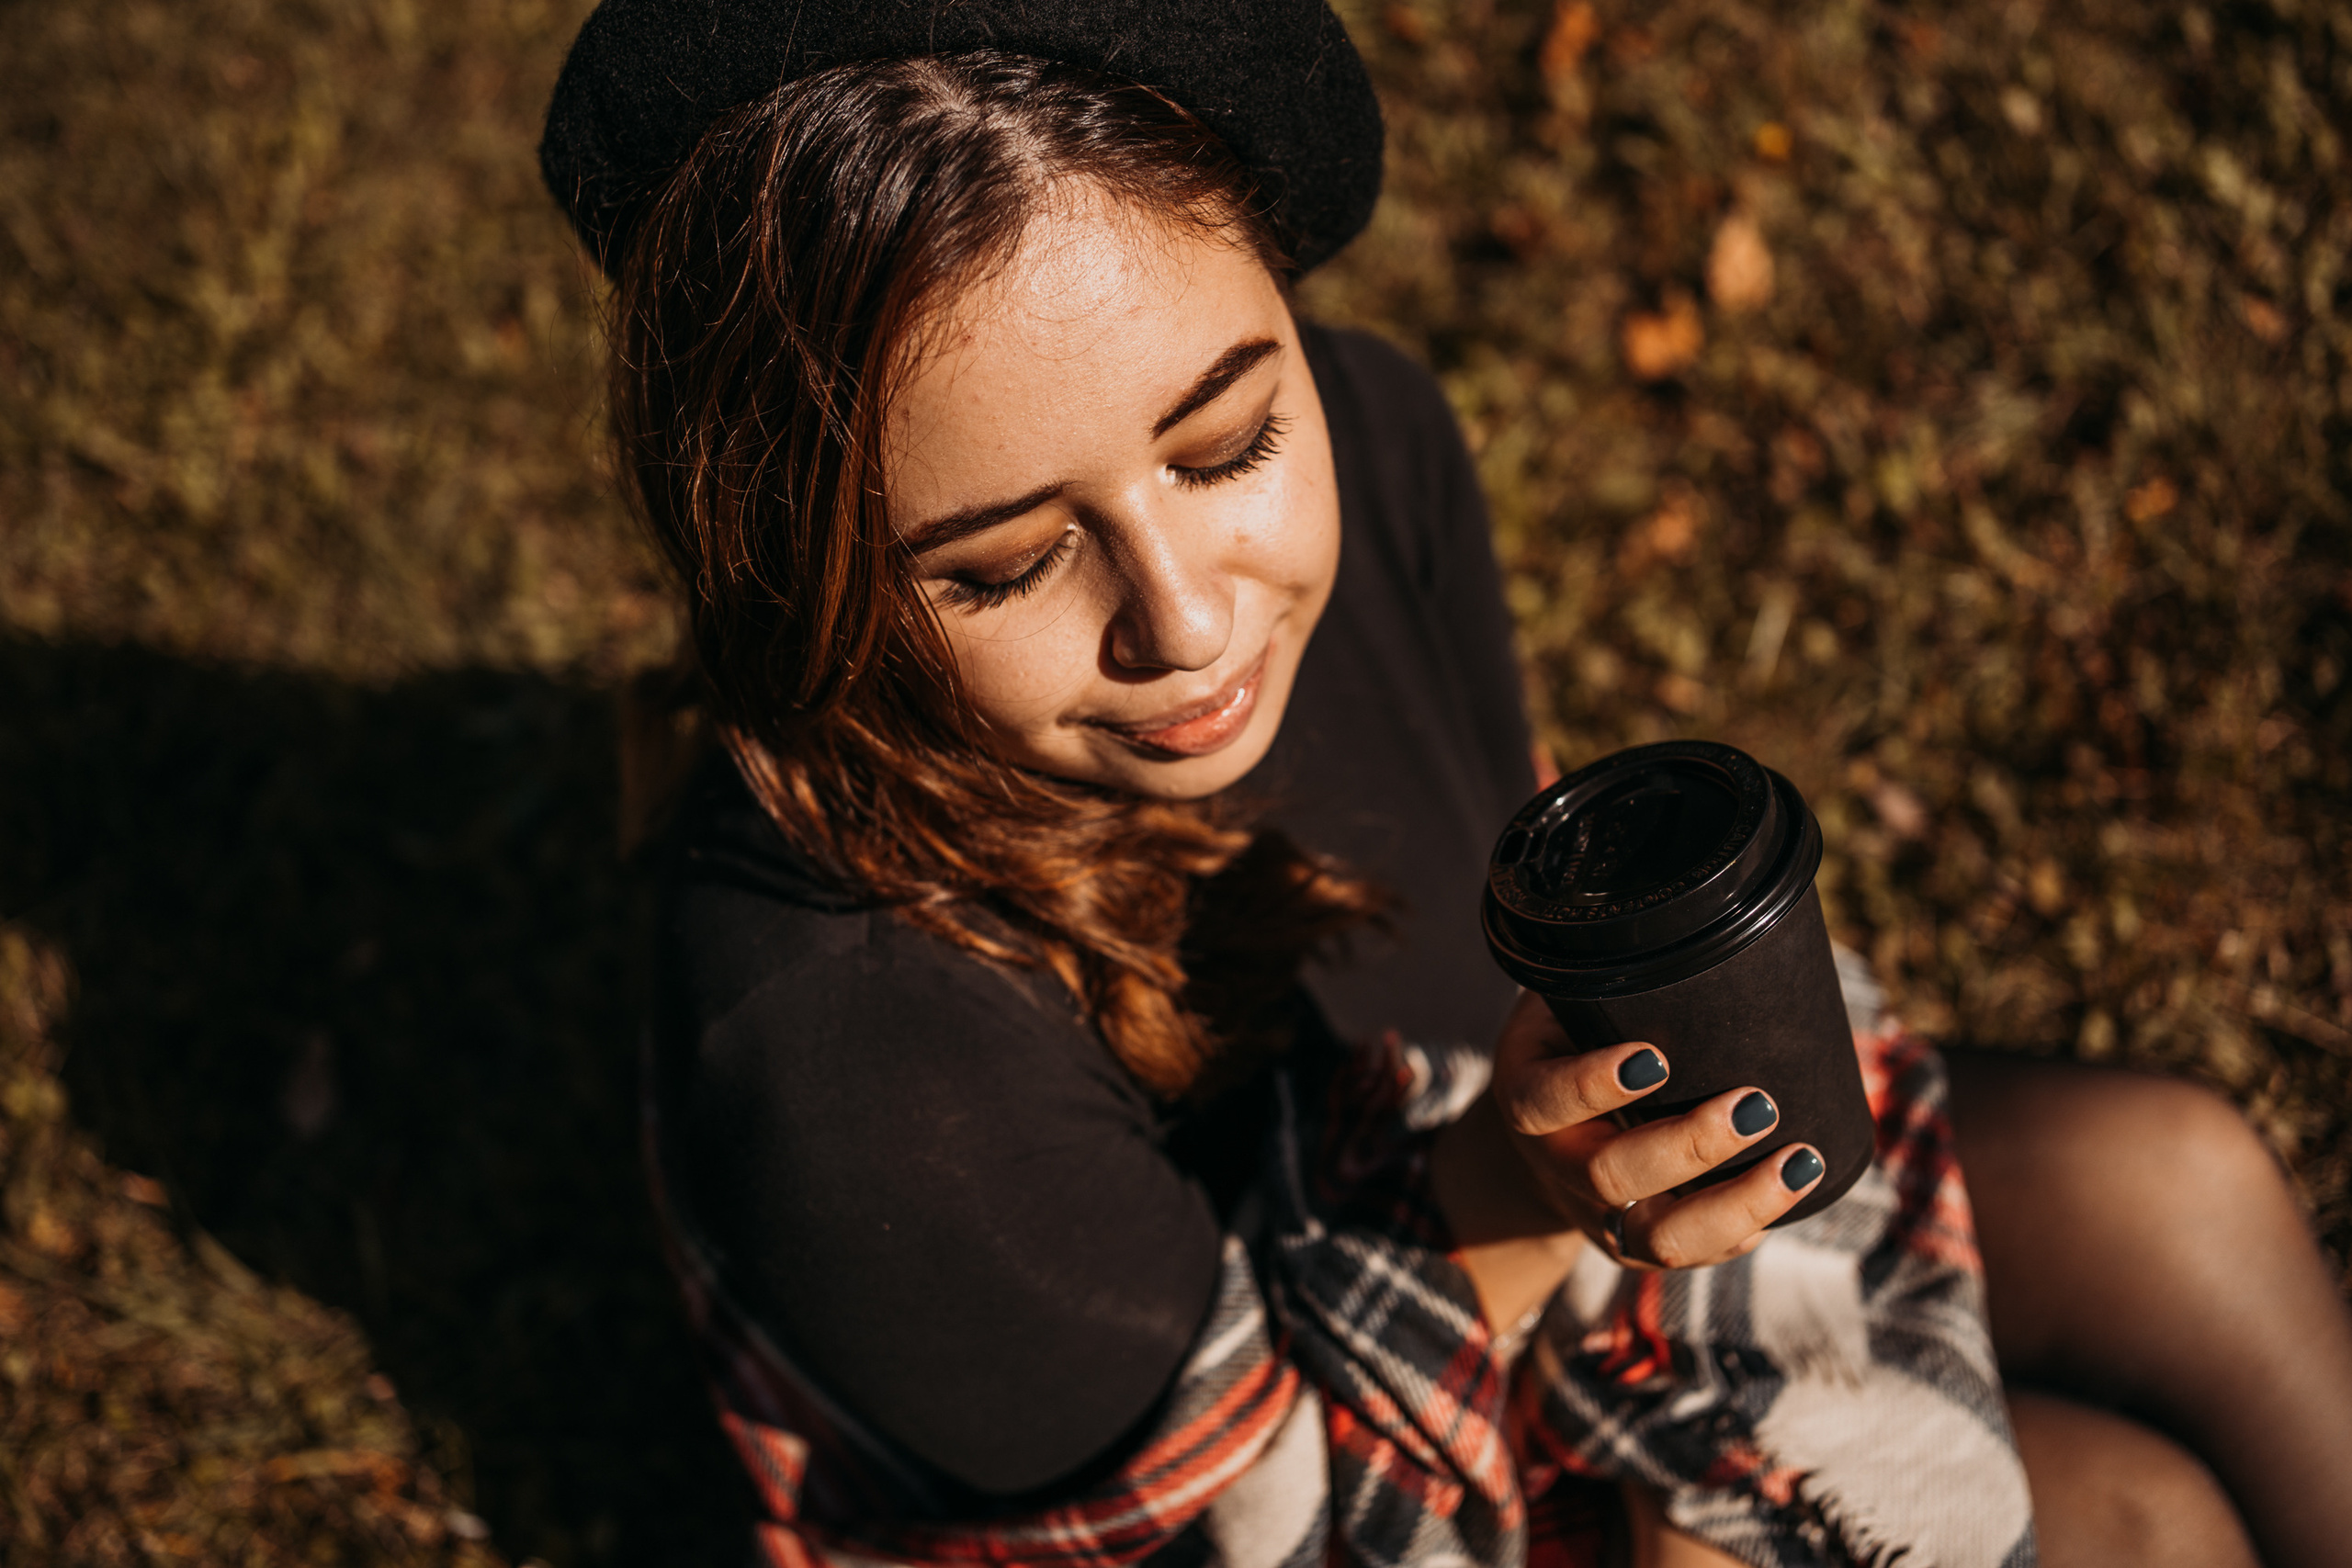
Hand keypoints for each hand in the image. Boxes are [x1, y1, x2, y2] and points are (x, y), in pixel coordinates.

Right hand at [1488, 991, 1825, 1269]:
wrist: (1541, 1140)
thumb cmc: (1569, 1047)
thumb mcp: (1563, 1008)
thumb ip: (1607, 980)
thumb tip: (1694, 919)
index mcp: (1528, 1100)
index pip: (1548, 1100)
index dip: (1595, 1085)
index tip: (1655, 1056)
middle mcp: (1558, 1166)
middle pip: (1613, 1176)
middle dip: (1692, 1145)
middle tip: (1757, 1104)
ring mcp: (1599, 1216)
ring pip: (1661, 1239)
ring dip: (1737, 1205)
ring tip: (1801, 1161)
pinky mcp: (1637, 1246)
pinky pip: (1694, 1257)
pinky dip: (1745, 1231)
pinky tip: (1790, 1194)